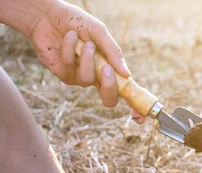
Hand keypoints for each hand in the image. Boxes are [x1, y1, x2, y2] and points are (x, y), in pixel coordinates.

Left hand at [27, 0, 144, 122]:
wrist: (48, 14)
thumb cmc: (77, 22)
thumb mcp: (100, 32)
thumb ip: (114, 53)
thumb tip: (127, 75)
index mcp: (111, 68)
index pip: (125, 92)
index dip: (134, 107)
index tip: (140, 116)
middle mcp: (97, 77)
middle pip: (109, 99)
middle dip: (109, 87)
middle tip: (108, 69)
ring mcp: (79, 77)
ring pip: (87, 81)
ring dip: (88, 60)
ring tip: (87, 43)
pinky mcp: (62, 74)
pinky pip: (70, 69)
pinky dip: (70, 51)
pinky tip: (70, 37)